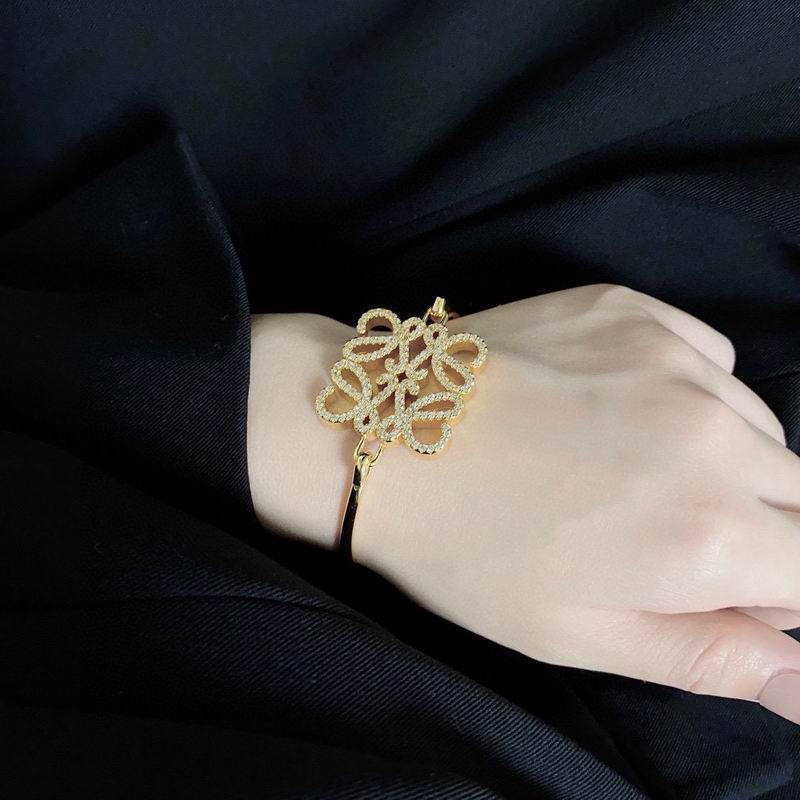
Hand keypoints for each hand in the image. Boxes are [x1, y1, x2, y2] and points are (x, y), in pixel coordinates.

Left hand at [247, 285, 799, 725]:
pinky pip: (710, 358)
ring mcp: (673, 360)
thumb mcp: (579, 634)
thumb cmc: (466, 550)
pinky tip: (617, 408)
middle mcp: (715, 437)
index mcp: (709, 535)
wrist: (379, 434)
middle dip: (757, 528)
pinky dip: (690, 392)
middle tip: (658, 533)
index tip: (722, 591)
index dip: (777, 594)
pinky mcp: (634, 310)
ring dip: (722, 459)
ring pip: (757, 427)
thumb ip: (709, 657)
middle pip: (799, 496)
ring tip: (623, 468)